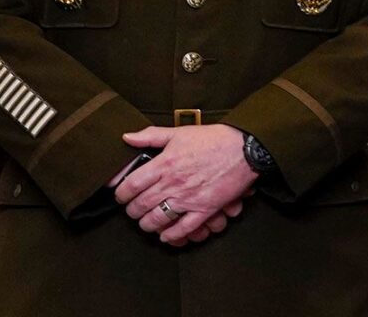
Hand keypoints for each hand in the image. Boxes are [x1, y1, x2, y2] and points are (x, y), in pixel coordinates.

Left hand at [114, 124, 260, 244]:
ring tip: (147, 222)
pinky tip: (166, 234)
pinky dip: (170, 235)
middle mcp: (173, 183)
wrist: (246, 148)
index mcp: (164, 164)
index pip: (130, 186)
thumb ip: (151, 136)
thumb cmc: (213, 138)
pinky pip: (182, 229)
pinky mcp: (205, 209)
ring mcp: (188, 198)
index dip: (120, 194)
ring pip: (156, 220)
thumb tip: (126, 138)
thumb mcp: (180, 132)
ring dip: (147, 224)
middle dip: (132, 211)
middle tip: (133, 210)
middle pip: (140, 206)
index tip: (122, 195)